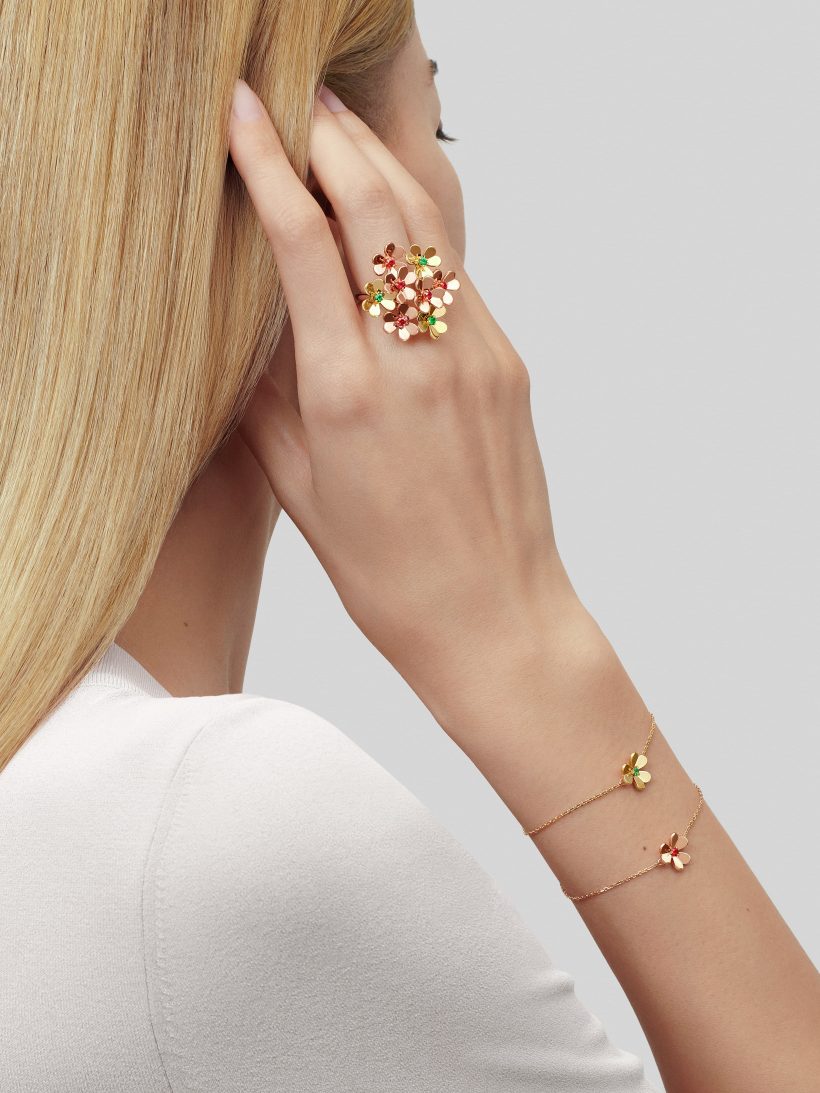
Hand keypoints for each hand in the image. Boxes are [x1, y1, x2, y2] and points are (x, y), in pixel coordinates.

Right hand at [228, 79, 577, 726]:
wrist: (496, 617)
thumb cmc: (390, 575)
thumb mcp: (302, 493)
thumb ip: (271, 400)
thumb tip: (257, 330)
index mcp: (349, 395)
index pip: (304, 243)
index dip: (267, 165)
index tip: (242, 116)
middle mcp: (417, 361)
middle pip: (375, 207)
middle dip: (331, 138)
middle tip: (298, 103)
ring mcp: (476, 356)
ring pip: (427, 228)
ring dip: (382, 167)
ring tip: (345, 135)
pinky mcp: (509, 365)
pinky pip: (458, 279)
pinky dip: (419, 235)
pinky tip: (393, 227)